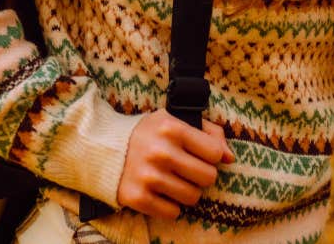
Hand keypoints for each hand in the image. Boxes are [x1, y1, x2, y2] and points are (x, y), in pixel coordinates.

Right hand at [116, 111, 232, 219]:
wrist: (103, 149)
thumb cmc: (149, 135)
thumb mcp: (174, 121)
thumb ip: (209, 133)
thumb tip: (230, 158)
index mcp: (172, 128)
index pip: (215, 152)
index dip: (212, 156)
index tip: (200, 155)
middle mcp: (161, 152)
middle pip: (208, 178)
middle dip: (200, 175)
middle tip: (186, 170)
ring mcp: (149, 176)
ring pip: (193, 197)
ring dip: (186, 191)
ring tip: (172, 180)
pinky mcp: (138, 197)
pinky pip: (173, 213)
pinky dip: (169, 206)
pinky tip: (159, 192)